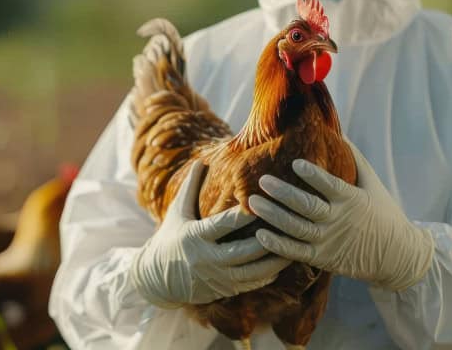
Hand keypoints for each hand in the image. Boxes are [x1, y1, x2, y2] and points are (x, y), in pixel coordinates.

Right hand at [131, 161, 291, 307]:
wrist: (157, 279)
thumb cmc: (170, 238)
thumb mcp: (177, 212)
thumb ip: (191, 187)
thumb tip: (201, 161)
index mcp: (195, 236)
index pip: (224, 224)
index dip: (244, 215)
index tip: (264, 201)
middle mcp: (207, 259)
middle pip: (243, 251)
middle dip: (267, 238)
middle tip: (288, 224)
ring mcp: (216, 277)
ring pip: (252, 272)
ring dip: (274, 260)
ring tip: (293, 244)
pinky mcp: (224, 290)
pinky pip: (251, 284)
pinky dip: (268, 274)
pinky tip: (282, 262)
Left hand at [248, 140, 433, 290]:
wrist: (398, 256)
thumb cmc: (384, 214)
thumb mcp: (373, 185)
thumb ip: (356, 160)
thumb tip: (338, 133)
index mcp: (352, 200)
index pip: (330, 185)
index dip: (313, 175)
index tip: (295, 162)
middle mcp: (339, 221)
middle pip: (307, 206)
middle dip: (283, 193)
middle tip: (262, 180)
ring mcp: (329, 241)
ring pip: (296, 228)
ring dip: (273, 216)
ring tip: (252, 202)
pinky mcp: (323, 259)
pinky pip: (296, 252)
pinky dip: (277, 244)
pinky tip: (259, 234)